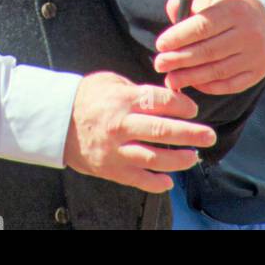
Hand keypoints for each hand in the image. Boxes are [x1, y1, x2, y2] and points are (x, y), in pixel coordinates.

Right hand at [62, 72, 215, 193]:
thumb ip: (136, 90)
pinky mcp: (111, 169)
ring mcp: (116, 150)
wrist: (55, 121)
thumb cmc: (86, 98)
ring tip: (193, 157)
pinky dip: (156, 183)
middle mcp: (120, 126)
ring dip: (178, 159)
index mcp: (121, 100)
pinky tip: (169, 180)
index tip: (192, 109)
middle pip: (161, 130)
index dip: (180, 104)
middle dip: (190, 134)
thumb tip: (165, 97)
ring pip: (153, 158)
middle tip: (209, 136)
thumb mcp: (109, 82)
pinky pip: (138, 179)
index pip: (158, 101)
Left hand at [152, 0, 264, 94]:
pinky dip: (209, 86)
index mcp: (234, 10)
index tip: (160, 45)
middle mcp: (248, 33)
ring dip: (191, 77)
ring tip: (171, 79)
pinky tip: (193, 84)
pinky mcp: (258, 71)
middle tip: (159, 64)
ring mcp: (255, 55)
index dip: (179, 37)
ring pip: (218, 71)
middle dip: (180, 60)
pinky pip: (230, 84)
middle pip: (208, 51)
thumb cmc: (233, 6)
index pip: (202, 27)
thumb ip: (193, 6)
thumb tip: (172, 7)